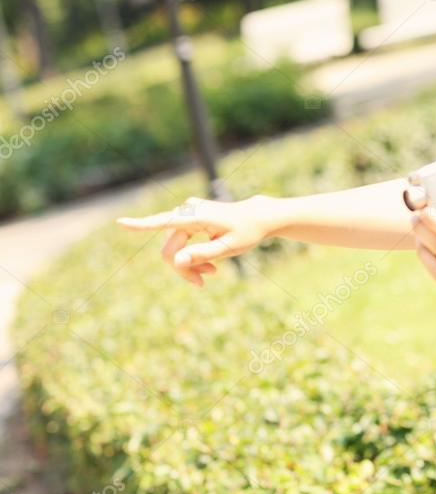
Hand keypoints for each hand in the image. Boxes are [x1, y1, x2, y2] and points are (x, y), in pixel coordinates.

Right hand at [116, 195, 273, 285]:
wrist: (257, 218)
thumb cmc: (247, 231)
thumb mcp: (230, 247)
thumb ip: (204, 254)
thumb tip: (177, 261)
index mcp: (197, 216)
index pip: (164, 222)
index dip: (141, 225)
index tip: (120, 223)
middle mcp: (187, 211)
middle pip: (170, 249)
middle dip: (183, 268)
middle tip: (203, 282)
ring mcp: (186, 214)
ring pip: (173, 248)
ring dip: (188, 264)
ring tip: (212, 273)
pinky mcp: (187, 219)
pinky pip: (179, 243)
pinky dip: (190, 257)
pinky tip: (208, 268)